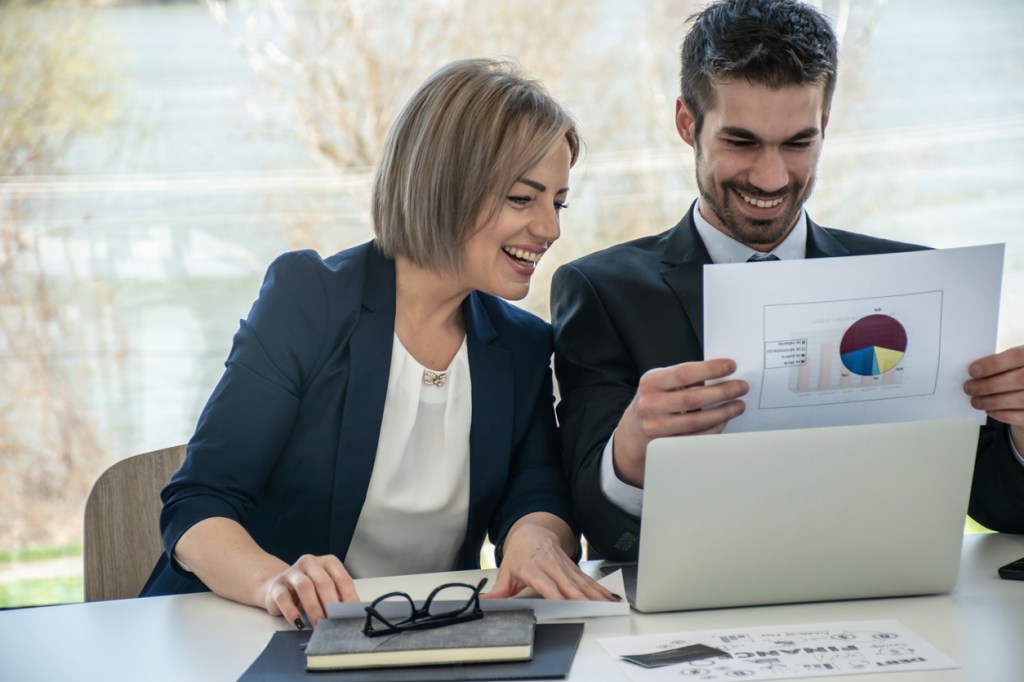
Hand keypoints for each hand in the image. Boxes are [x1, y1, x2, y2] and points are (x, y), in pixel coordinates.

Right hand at [260, 554, 359, 628]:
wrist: (276, 586)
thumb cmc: (307, 590)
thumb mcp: (324, 590)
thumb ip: (337, 597)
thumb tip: (349, 614)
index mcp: (327, 562)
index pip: (342, 578)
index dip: (349, 597)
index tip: (351, 613)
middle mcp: (310, 563)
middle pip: (323, 582)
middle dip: (331, 604)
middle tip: (335, 621)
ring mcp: (292, 573)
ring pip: (305, 587)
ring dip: (314, 608)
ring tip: (319, 624)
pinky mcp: (277, 586)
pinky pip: (284, 598)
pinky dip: (292, 612)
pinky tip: (299, 623)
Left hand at [483, 514, 618, 600]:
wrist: (532, 532)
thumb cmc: (519, 554)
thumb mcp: (506, 571)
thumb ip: (498, 592)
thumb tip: (484, 603)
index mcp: (532, 567)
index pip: (544, 581)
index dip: (553, 591)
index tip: (562, 601)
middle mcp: (550, 565)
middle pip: (566, 582)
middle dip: (579, 596)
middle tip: (591, 607)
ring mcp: (564, 566)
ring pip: (580, 581)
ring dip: (594, 593)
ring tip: (607, 604)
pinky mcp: (573, 568)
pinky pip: (587, 580)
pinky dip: (599, 589)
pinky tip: (609, 597)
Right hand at [613, 358, 747, 486]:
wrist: (632, 434)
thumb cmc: (653, 402)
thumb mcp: (661, 383)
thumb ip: (685, 377)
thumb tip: (721, 373)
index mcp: (651, 382)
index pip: (684, 373)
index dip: (710, 369)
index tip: (731, 366)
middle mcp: (650, 405)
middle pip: (694, 398)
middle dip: (723, 391)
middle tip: (742, 386)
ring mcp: (656, 428)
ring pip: (697, 421)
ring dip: (723, 412)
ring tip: (738, 404)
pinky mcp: (665, 446)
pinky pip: (696, 438)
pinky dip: (714, 429)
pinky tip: (724, 420)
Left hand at [965, 346, 1023, 451]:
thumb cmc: (1018, 372)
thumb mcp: (1013, 363)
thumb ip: (1000, 364)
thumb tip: (975, 372)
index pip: (1017, 356)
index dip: (994, 364)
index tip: (973, 370)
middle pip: (1019, 379)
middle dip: (989, 385)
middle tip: (969, 388)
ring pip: (1020, 399)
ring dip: (992, 401)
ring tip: (976, 401)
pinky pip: (1021, 416)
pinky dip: (1002, 414)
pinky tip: (989, 410)